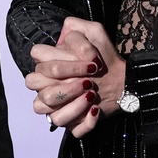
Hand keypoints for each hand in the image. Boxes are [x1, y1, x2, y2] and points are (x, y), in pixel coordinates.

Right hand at [25, 17, 125, 138]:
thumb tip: (63, 37)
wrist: (123, 79)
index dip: (60, 62)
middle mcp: (47, 86)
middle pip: (35, 85)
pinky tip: (96, 110)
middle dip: (64, 83)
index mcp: (48, 65)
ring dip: (71, 104)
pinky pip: (72, 129)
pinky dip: (85, 122)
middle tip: (90, 80)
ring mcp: (58, 107)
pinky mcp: (73, 124)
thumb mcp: (95, 33)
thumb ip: (78, 27)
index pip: (36, 58)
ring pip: (46, 110)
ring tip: (92, 94)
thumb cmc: (104, 57)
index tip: (90, 63)